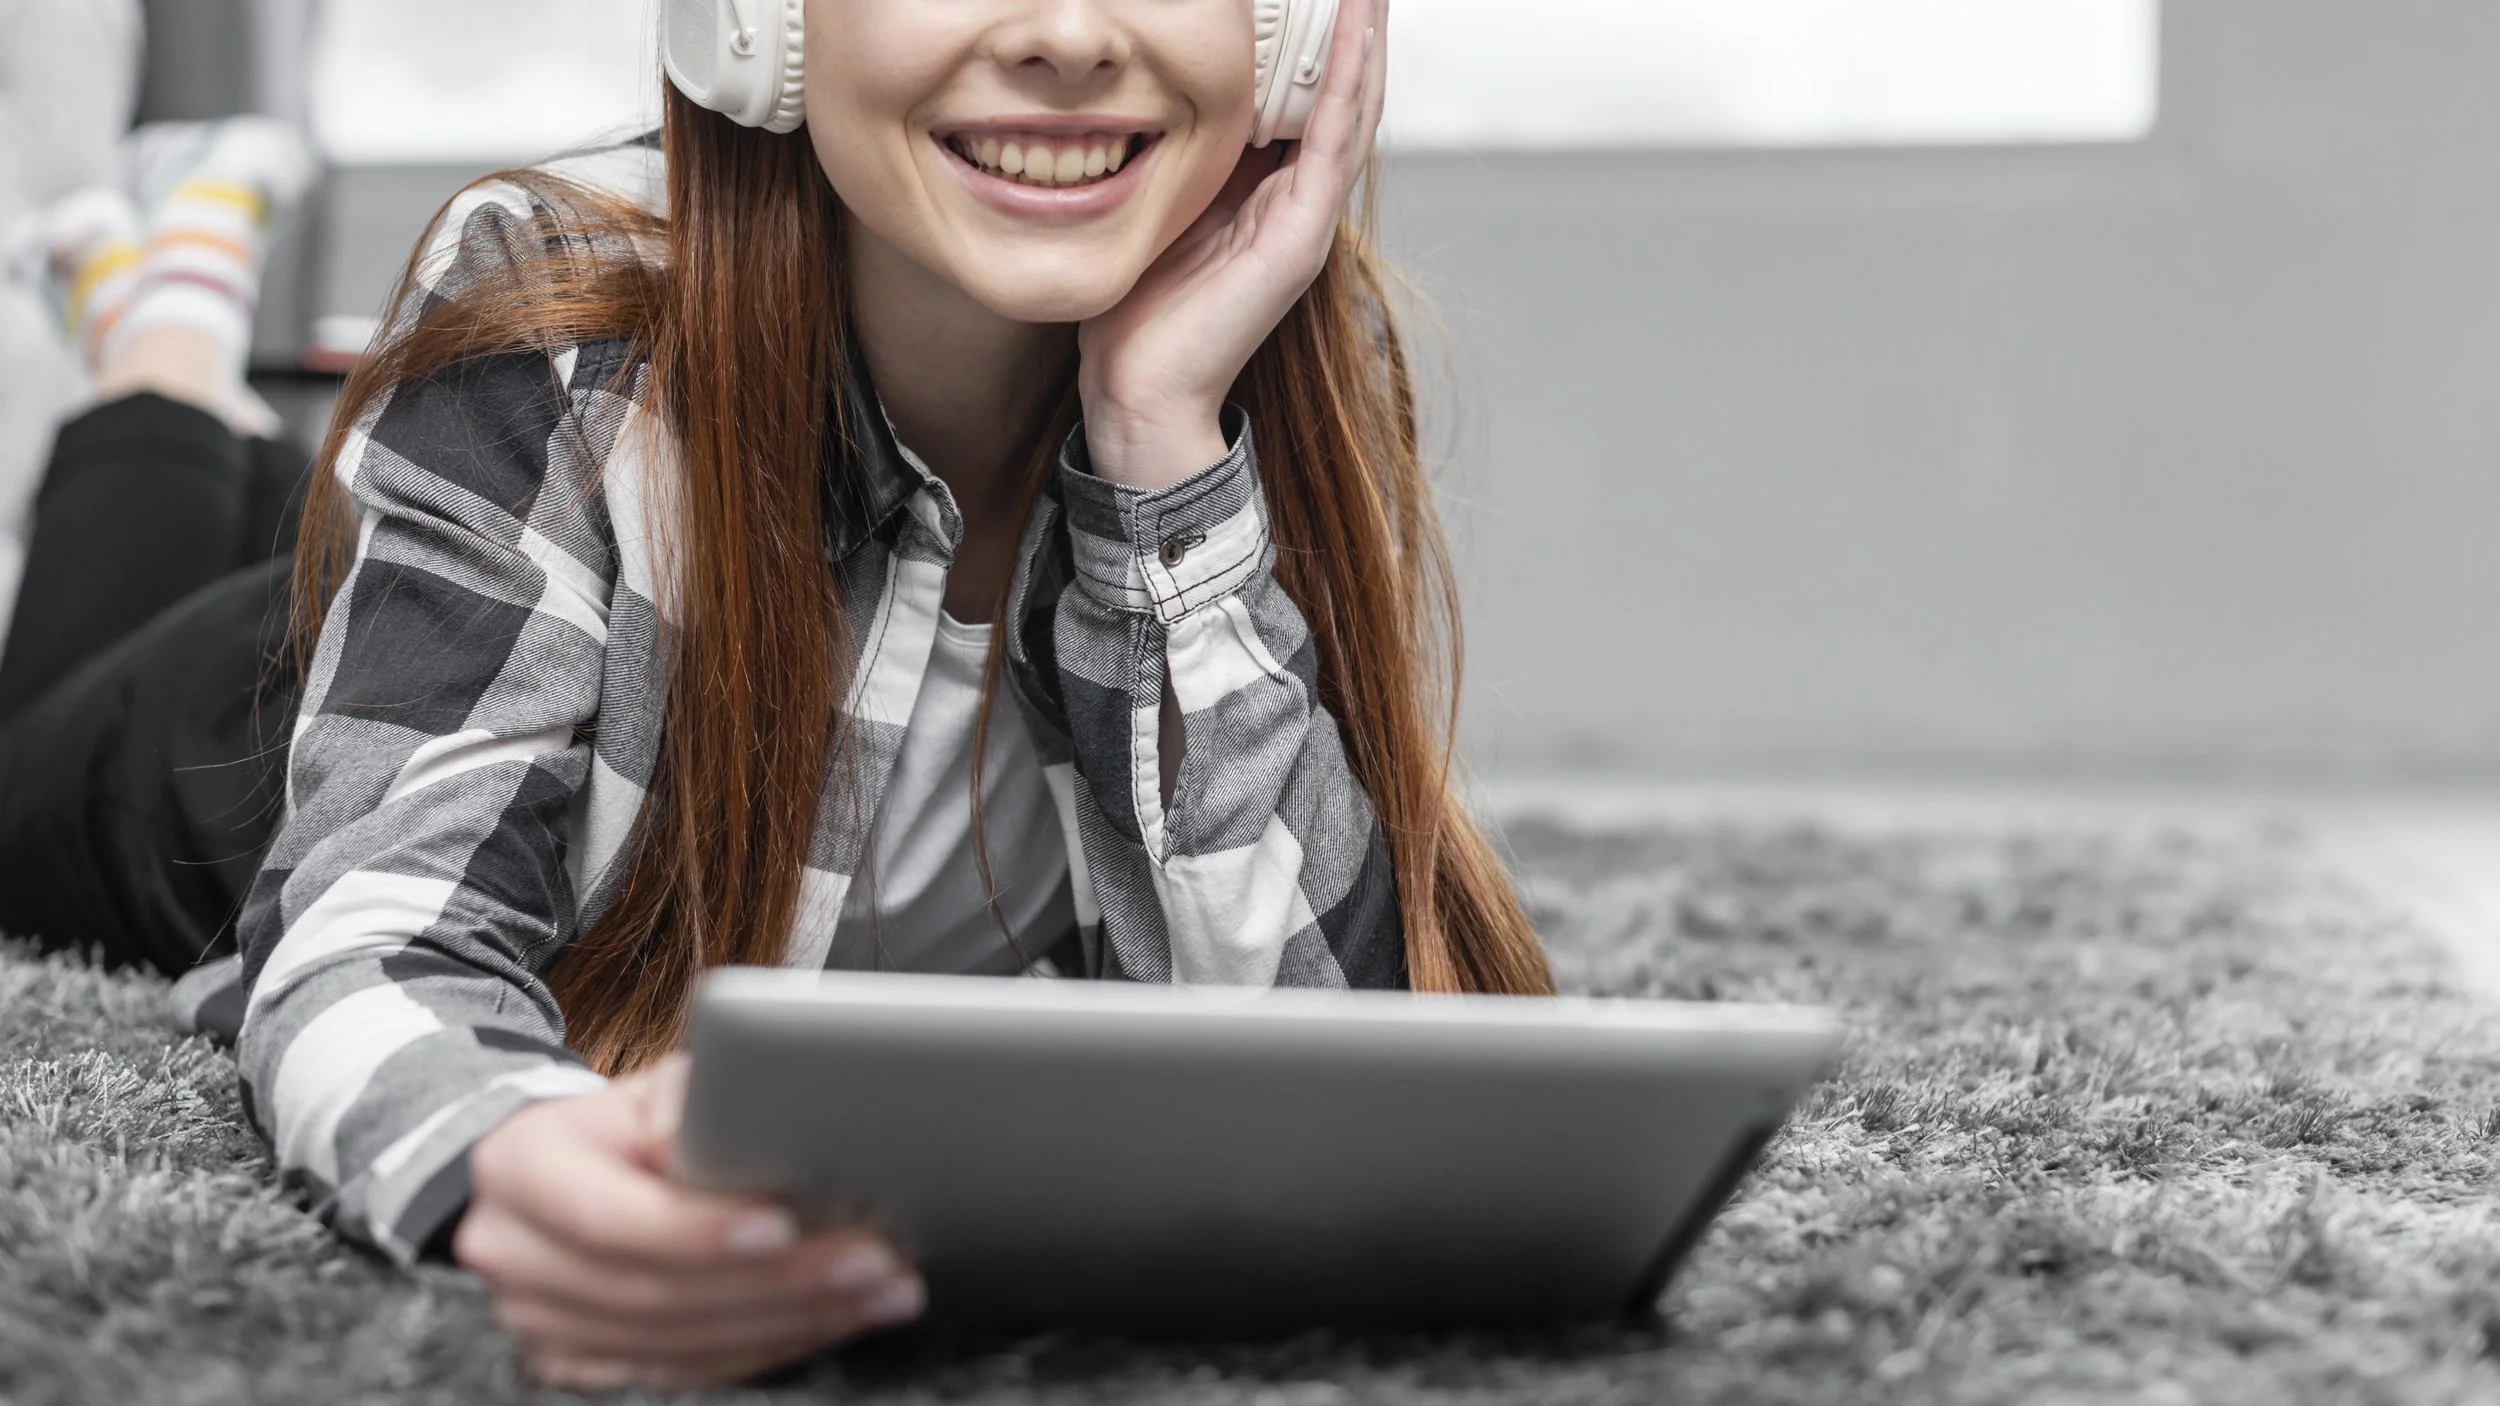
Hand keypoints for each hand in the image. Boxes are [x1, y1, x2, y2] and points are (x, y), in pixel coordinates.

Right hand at [453, 1055, 924, 1390]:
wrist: (562, 1171)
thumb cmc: (626, 1123)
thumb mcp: (654, 1089)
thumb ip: (700, 1108)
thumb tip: (775, 1130)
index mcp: (524, 1169)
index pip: (610, 1215)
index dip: (698, 1229)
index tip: (783, 1226)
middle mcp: (516, 1254)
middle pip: (654, 1292)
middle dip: (777, 1282)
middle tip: (871, 1261)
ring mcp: (540, 1322)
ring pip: (676, 1346)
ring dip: (793, 1322)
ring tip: (879, 1292)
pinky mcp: (577, 1365)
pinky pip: (684, 1372)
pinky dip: (769, 1348)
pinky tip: (832, 1320)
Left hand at [1076, 0, 1390, 489]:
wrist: (1141, 392)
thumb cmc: (1138, 314)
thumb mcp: (1159, 208)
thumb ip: (1178, 158)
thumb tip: (1149, 94)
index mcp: (1264, 192)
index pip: (1304, 97)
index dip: (1316, 37)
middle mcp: (1296, 199)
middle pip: (1340, 92)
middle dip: (1352, 25)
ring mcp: (1306, 218)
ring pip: (1352, 106)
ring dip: (1363, 37)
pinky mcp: (1301, 236)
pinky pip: (1333, 140)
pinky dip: (1346, 81)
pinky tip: (1353, 29)